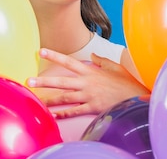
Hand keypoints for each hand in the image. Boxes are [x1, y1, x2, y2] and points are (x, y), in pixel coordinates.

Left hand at [27, 48, 150, 117]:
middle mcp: (86, 83)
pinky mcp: (92, 108)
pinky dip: (63, 114)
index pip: (68, 61)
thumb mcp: (114, 67)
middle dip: (44, 81)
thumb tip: (93, 55)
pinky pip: (75, 111)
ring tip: (36, 98)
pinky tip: (52, 115)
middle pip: (61, 81)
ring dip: (50, 98)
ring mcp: (88, 96)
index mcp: (90, 71)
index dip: (54, 55)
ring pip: (65, 97)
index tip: (41, 51)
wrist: (136, 98)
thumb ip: (101, 60)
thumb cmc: (126, 83)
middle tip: (29, 80)